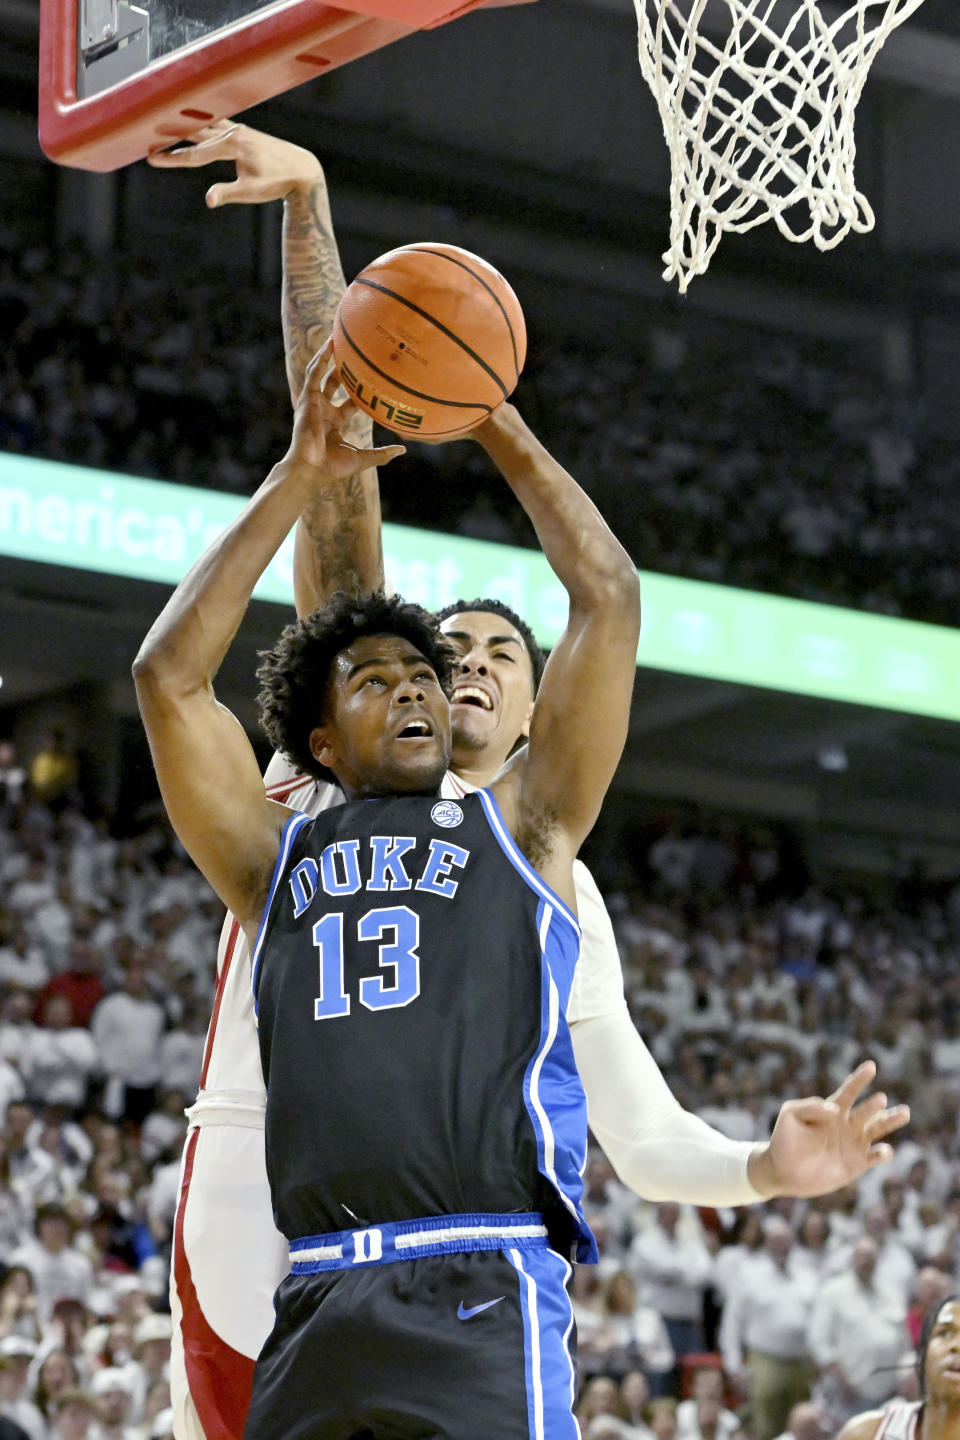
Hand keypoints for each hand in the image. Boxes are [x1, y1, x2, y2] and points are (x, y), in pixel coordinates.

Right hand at [147, 119, 322, 207]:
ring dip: (183, 122)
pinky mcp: (243, 131)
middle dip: (170, 134)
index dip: (173, 159)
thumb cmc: (277, 183)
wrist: (301, 169)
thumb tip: (209, 200)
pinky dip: (200, 121)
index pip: (195, 154)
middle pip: (194, 132)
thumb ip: (228, 194)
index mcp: (232, 146)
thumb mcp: (252, 192)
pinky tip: (191, 119)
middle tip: (145, 132)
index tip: (151, 158)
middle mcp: (233, 132)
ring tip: (162, 120)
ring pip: (204, 123)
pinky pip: (215, 122)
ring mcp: (238, 129)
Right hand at [287, 342, 404, 478]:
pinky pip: (314, 373)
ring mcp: (314, 403)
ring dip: (330, 355)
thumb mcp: (363, 458)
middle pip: (335, 383)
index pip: (352, 401)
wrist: (313, 470)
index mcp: (335, 421)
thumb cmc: (333, 467)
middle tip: (358, 351)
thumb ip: (382, 453)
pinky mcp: (307, 398)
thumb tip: (403, 449)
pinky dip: (321, 358)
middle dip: (345, 368)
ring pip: (322, 373)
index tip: (377, 377)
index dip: (363, 390)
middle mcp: (324, 410)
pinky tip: (329, 344)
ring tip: (339, 336)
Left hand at [749, 1059, 909, 1197]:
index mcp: (833, 1110)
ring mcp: (854, 1143)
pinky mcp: (857, 1164)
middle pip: (868, 1110)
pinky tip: (884, 1151)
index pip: (849, 1091)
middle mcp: (847, 1124)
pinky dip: (883, 1153)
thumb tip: (834, 1110)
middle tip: (880, 1099)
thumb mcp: (790, 1115)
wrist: (783, 1171)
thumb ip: (810, 1107)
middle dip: (875, 1105)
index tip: (871, 1066)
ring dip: (891, 1121)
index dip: (859, 1079)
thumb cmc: (784, 1139)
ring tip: (904, 1112)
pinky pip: (875, 1157)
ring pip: (878, 1129)